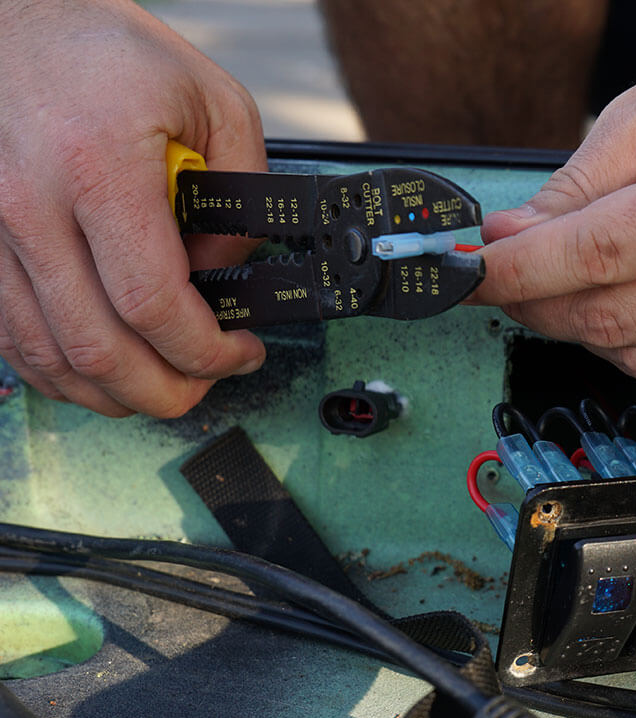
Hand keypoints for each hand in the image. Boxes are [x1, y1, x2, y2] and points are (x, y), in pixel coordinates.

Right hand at [0, 0, 266, 417]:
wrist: (13, 21)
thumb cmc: (106, 53)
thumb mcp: (212, 100)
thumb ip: (241, 189)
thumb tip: (230, 268)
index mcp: (98, 166)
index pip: (153, 303)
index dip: (206, 350)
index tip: (240, 351)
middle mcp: (30, 205)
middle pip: (98, 349)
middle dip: (166, 390)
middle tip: (204, 385)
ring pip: (49, 357)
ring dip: (113, 393)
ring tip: (161, 384)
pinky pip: (11, 337)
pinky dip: (61, 370)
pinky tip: (101, 368)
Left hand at [474, 6, 635, 382]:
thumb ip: (578, 182)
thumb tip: (511, 239)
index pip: (597, 256)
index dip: (519, 270)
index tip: (468, 270)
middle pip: (609, 315)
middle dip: (533, 302)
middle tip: (496, 273)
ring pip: (635, 353)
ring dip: (571, 329)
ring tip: (546, 285)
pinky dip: (621, 344)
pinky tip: (601, 306)